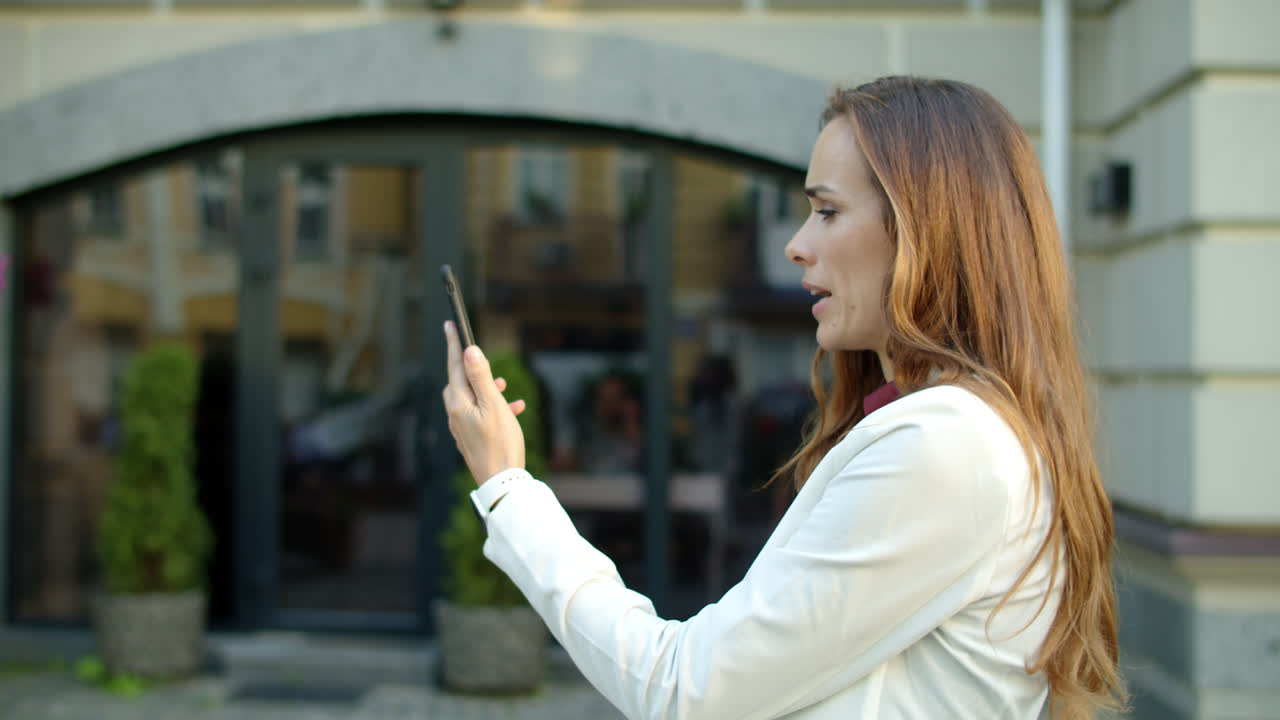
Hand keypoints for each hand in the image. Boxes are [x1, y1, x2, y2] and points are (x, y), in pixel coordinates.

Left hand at [441, 321, 526, 484]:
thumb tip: (470, 351)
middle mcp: (455, 414)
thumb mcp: (493, 405)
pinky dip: (493, 407)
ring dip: (487, 389)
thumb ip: (481, 377)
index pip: (454, 366)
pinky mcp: (471, 439)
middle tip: (485, 361)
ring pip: (471, 399)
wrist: (501, 482)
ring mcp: (462, 428)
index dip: (453, 344)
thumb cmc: (500, 443)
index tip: (449, 325)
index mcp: (458, 403)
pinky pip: (479, 415)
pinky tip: (514, 409)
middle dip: (472, 369)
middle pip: (459, 382)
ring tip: (506, 387)